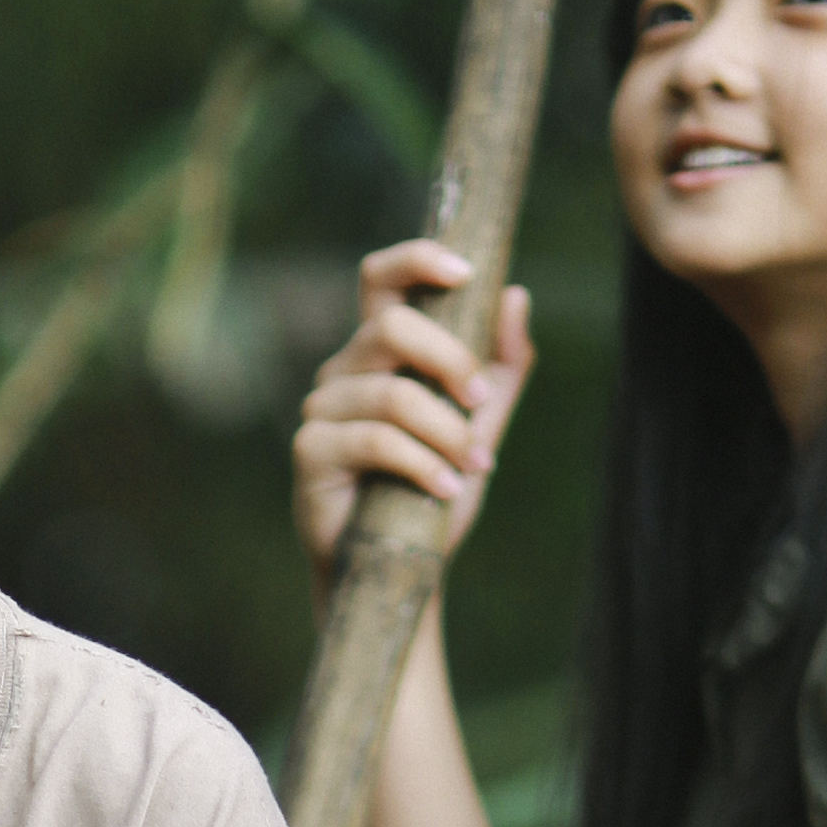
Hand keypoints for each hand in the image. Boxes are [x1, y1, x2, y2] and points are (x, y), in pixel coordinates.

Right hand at [290, 245, 533, 580]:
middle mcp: (346, 370)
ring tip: (474, 467)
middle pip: (392, 326)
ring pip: (392, 394)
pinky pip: (375, 440)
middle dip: (450, 360)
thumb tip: (515, 294)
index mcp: (382, 352)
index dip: (416, 260)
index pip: (382, 279)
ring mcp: (322, 408)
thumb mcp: (481, 424)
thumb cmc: (434, 490)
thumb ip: (501, 365)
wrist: (403, 566)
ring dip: (446, 432)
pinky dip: (422, 464)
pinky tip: (446, 489)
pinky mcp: (311, 451)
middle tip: (483, 403)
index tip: (466, 271)